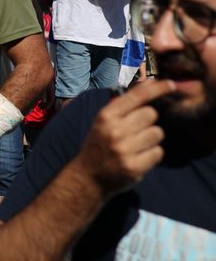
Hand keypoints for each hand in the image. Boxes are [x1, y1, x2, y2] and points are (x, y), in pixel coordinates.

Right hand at [75, 79, 173, 194]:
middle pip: (151, 114)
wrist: (88, 176)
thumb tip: (148, 83)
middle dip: (148, 121)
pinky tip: (139, 157)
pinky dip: (152, 154)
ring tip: (137, 145)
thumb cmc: (99, 144)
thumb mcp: (104, 121)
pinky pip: (158, 152)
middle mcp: (114, 131)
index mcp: (106, 116)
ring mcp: (124, 149)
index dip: (156, 89)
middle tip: (136, 130)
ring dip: (152, 139)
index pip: (136, 97)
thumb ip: (124, 104)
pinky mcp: (134, 167)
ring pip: (157, 133)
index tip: (171, 85)